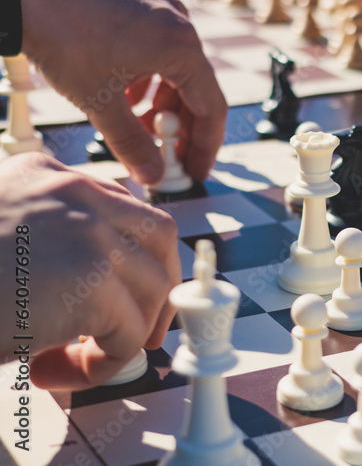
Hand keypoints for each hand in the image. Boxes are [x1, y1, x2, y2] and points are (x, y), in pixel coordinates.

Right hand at [0, 153, 179, 389]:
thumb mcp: (2, 236)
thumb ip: (47, 238)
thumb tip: (98, 282)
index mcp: (48, 174)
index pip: (126, 207)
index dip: (136, 257)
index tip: (125, 296)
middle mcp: (74, 192)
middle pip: (160, 237)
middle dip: (158, 289)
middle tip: (137, 332)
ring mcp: (88, 232)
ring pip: (151, 289)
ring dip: (122, 335)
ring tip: (68, 360)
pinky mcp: (90, 282)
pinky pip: (130, 335)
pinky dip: (102, 365)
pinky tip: (50, 371)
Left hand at [12, 0, 226, 184]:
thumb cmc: (63, 36)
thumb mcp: (99, 100)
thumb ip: (131, 143)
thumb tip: (153, 174)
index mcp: (182, 47)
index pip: (211, 107)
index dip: (205, 146)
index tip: (195, 171)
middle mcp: (179, 25)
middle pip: (196, 89)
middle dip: (181, 129)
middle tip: (167, 159)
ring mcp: (160, 12)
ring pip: (176, 71)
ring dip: (162, 107)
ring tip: (139, 131)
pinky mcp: (139, 7)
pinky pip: (158, 53)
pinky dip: (149, 81)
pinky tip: (124, 96)